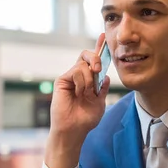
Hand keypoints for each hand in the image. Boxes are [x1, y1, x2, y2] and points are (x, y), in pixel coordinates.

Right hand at [44, 34, 110, 167]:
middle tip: (98, 70)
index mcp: (89, 80)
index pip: (94, 61)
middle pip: (87, 55)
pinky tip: (79, 93)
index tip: (104, 37)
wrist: (74, 130)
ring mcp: (70, 77)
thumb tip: (106, 76)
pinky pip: (76, 71)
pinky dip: (82, 82)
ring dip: (89, 79)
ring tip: (85, 94)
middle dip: (96, 58)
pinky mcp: (62, 80)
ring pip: (83, 65)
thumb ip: (103, 89)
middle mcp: (79, 76)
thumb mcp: (100, 102)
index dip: (99, 48)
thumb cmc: (86, 119)